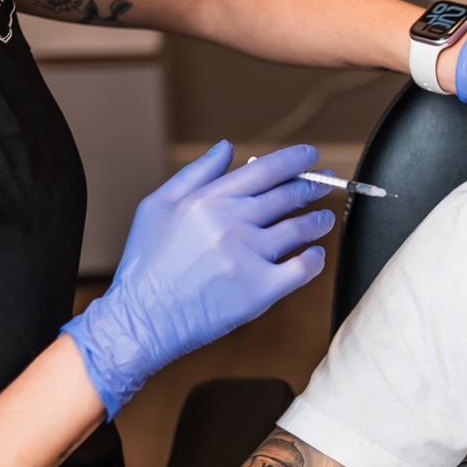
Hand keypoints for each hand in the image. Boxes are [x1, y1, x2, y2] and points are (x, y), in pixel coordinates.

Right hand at [62, 141, 331, 418]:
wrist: (140, 321)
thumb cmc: (146, 265)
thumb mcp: (157, 206)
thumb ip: (196, 173)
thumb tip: (226, 146)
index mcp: (209, 200)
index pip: (266, 168)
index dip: (296, 159)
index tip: (311, 157)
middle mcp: (231, 223)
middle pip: (289, 195)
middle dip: (314, 185)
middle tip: (325, 184)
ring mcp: (248, 256)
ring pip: (300, 228)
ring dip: (319, 220)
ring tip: (323, 219)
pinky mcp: (258, 290)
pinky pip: (302, 268)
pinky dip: (315, 259)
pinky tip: (314, 255)